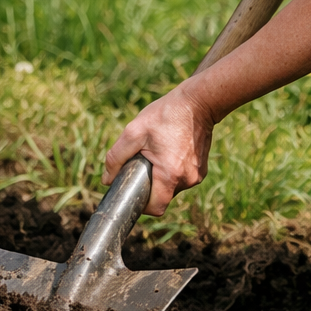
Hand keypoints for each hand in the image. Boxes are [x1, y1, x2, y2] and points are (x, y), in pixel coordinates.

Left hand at [103, 86, 213, 215]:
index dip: (142, 204)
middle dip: (150, 186)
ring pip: (173, 188)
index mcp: (170, 174)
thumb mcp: (134, 132)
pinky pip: (182, 178)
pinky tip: (170, 152)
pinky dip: (173, 171)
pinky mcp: (202, 169)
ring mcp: (197, 175)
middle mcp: (187, 179)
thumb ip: (116, 157)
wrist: (198, 102)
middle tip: (144, 163)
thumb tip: (107, 179)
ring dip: (162, 177)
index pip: (155, 208)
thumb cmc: (165, 115)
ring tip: (158, 153)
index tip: (135, 188)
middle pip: (163, 197)